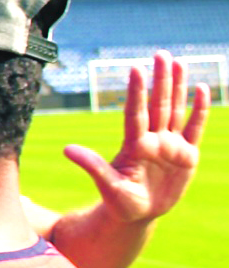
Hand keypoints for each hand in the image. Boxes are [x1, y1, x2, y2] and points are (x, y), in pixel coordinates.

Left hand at [63, 50, 208, 224]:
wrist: (139, 214)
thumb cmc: (120, 202)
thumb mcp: (108, 187)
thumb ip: (93, 167)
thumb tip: (66, 149)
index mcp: (134, 146)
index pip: (135, 113)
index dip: (136, 92)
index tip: (135, 68)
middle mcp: (153, 140)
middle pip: (158, 104)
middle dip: (160, 80)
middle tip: (160, 53)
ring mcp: (170, 145)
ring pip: (174, 110)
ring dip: (178, 87)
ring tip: (178, 63)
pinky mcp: (187, 155)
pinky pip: (194, 128)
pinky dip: (199, 110)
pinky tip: (201, 88)